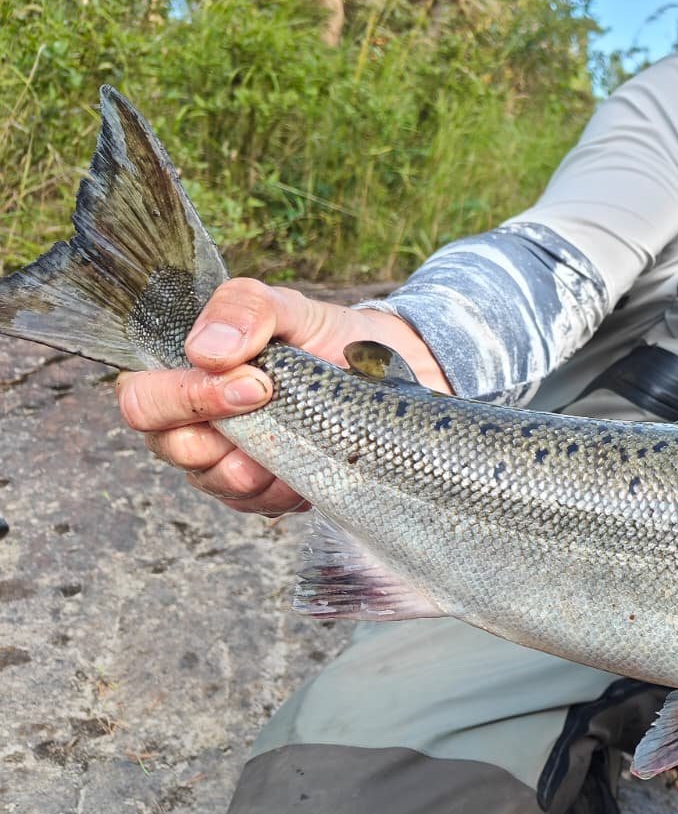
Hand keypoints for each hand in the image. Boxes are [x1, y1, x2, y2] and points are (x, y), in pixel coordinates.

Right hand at [116, 279, 448, 515]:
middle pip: (170, 447)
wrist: (399, 372)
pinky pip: (262, 506)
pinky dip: (291, 483)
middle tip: (278, 404)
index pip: (142, 400)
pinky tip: (317, 457)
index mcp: (187, 376)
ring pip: (217, 483)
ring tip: (303, 429)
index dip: (185, 397)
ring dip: (262, 460)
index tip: (257, 382)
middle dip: (226, 431)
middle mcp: (198, 426)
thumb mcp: (292, 307)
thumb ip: (245, 308)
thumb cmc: (330, 338)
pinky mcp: (270, 497)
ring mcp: (230, 467)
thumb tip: (205, 351)